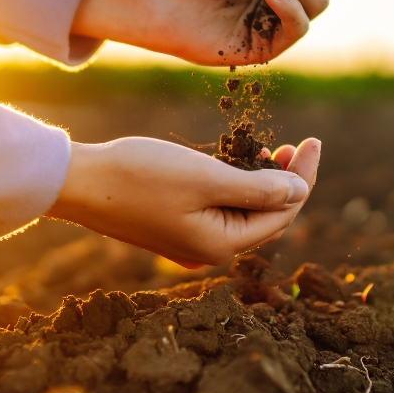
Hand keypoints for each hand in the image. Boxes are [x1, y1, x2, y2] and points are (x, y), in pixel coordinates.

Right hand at [46, 137, 320, 266]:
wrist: (80, 183)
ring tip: (273, 150)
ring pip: (242, 213)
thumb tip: (300, 192)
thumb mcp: (207, 177)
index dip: (304, 178)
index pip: (283, 214)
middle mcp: (208, 251)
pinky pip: (218, 210)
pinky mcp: (173, 227)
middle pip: (266, 217)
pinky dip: (235, 187)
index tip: (314, 141)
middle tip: (298, 145)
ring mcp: (189, 242)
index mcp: (221, 245)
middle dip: (288, 182)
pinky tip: (236, 164)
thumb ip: (258, 187)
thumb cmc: (140, 176)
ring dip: (262, 182)